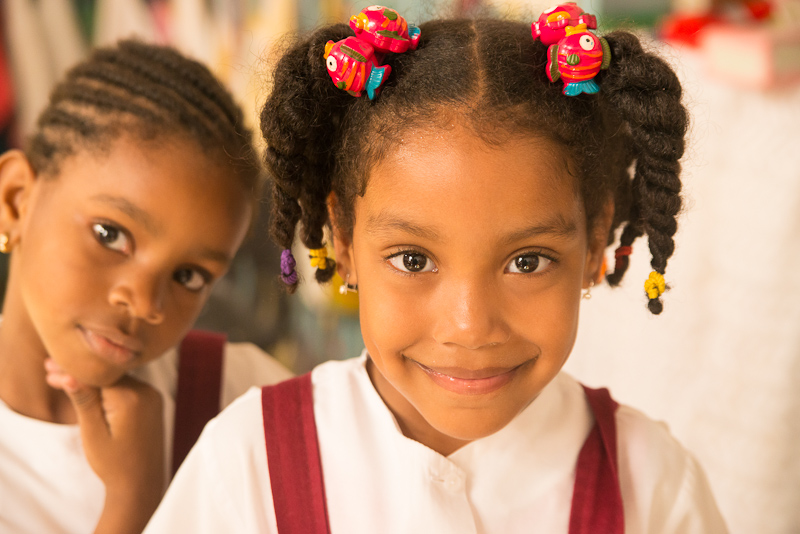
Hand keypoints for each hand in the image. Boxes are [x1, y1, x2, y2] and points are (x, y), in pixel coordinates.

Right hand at [45, 359, 164, 533]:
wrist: (140, 484)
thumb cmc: (113, 463)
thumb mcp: (93, 432)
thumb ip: (84, 401)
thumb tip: (69, 374)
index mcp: (131, 398)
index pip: (97, 376)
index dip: (72, 371)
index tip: (49, 370)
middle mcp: (147, 392)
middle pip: (108, 376)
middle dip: (80, 375)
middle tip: (49, 369)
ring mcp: (153, 397)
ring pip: (117, 382)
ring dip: (94, 383)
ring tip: (64, 379)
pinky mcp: (153, 403)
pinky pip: (127, 390)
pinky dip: (109, 391)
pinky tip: (89, 390)